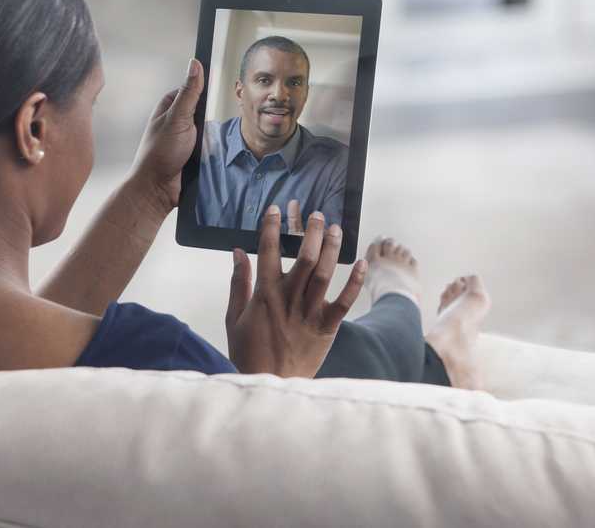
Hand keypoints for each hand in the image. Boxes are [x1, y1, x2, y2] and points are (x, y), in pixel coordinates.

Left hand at [130, 59, 202, 212]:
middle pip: (203, 110)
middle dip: (208, 118)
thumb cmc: (160, 154)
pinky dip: (211, 150)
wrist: (158, 189)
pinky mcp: (192, 153)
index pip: (192, 89)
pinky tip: (211, 154)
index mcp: (169, 107)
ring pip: (208, 129)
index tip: (214, 92)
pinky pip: (208, 147)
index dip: (203, 92)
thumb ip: (189, 93)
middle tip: (207, 126)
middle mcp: (176, 120)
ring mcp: (184, 137)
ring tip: (207, 143)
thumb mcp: (178, 119)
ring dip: (211, 136)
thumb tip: (195, 64)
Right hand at [225, 205, 366, 376]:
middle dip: (311, 232)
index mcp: (265, 294)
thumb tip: (238, 252)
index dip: (272, 228)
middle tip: (317, 215)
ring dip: (331, 248)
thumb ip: (238, 283)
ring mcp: (309, 313)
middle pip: (304, 257)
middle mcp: (289, 300)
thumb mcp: (234, 317)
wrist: (269, 384)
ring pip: (325, 274)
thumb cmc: (248, 352)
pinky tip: (361, 263)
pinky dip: (355, 282)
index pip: (269, 252)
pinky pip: (344, 302)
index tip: (276, 210)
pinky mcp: (326, 328)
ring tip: (336, 229)